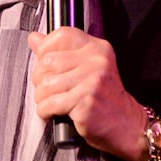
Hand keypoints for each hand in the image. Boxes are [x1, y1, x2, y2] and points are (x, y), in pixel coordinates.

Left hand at [28, 27, 147, 160]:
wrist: (126, 125)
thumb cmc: (104, 98)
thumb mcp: (87, 68)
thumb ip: (61, 52)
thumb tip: (34, 38)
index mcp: (97, 48)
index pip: (62, 35)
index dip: (45, 48)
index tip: (46, 64)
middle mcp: (96, 61)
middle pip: (48, 61)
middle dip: (40, 79)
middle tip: (48, 90)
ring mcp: (92, 82)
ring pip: (46, 84)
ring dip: (42, 98)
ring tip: (51, 103)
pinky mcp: (86, 102)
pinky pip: (50, 104)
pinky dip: (45, 111)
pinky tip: (52, 113)